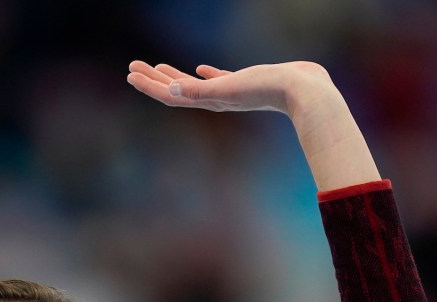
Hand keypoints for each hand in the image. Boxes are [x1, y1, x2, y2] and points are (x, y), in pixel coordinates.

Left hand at [126, 60, 336, 119]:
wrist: (305, 93)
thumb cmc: (267, 88)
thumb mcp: (229, 87)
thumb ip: (199, 91)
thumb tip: (170, 89)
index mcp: (208, 100)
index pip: (170, 94)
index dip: (148, 85)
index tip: (130, 74)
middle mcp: (215, 99)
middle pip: (176, 90)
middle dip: (154, 79)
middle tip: (133, 66)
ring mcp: (229, 92)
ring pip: (194, 84)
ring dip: (175, 76)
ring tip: (158, 67)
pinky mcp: (245, 83)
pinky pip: (219, 80)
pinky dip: (205, 75)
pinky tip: (201, 68)